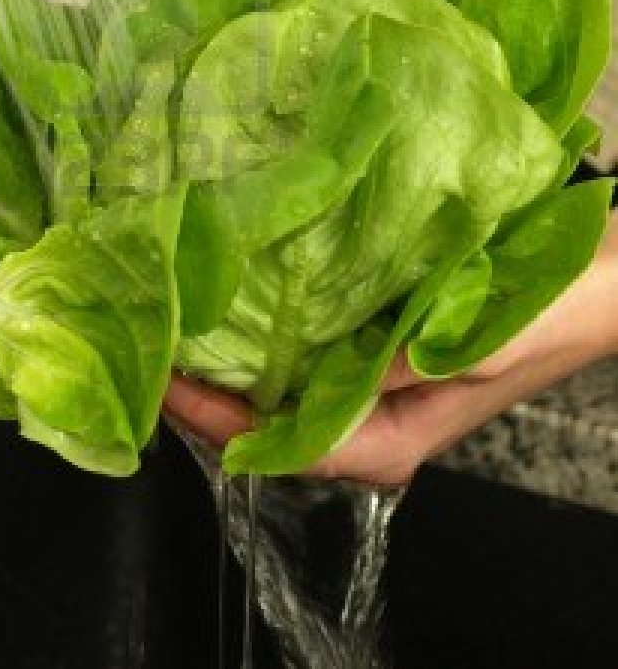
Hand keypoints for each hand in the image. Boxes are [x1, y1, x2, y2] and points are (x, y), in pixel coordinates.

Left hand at [165, 211, 617, 486]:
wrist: (599, 273)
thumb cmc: (551, 310)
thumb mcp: (481, 345)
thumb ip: (404, 371)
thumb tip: (324, 382)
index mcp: (390, 439)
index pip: (279, 446)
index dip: (212, 418)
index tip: (161, 377)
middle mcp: (370, 419)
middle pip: (265, 423)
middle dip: (203, 389)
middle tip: (146, 339)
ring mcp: (369, 383)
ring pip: (277, 386)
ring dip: (226, 358)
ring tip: (172, 316)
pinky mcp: (374, 343)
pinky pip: (303, 346)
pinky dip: (262, 329)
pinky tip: (232, 294)